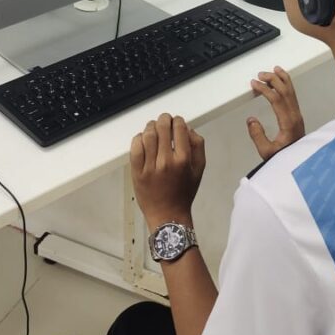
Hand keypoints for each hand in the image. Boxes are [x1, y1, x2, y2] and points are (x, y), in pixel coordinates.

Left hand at [130, 113, 205, 228]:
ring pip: (148, 135)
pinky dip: (138, 138)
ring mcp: (150, 166)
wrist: (168, 215)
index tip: (177, 122)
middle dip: (164, 119)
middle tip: (164, 120)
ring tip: (153, 127)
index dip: (178, 121)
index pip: (179, 129)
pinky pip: (135, 147)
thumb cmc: (184, 192)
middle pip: (162, 128)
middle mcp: (166, 161)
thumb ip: (198, 146)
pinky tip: (142, 139)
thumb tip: (188, 129)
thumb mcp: (199, 170)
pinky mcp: (137, 171)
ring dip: (151, 126)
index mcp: (183, 159)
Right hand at [247, 66, 304, 159]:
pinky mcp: (297, 116)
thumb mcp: (266, 152)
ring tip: (273, 70)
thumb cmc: (284, 159)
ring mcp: (297, 115)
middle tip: (260, 75)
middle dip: (273, 80)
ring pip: (291, 92)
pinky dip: (287, 85)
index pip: (277, 99)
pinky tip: (283, 80)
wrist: (301, 167)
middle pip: (285, 91)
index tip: (254, 84)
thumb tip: (251, 120)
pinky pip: (293, 96)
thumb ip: (257, 135)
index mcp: (288, 122)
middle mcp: (295, 116)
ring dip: (282, 79)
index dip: (265, 89)